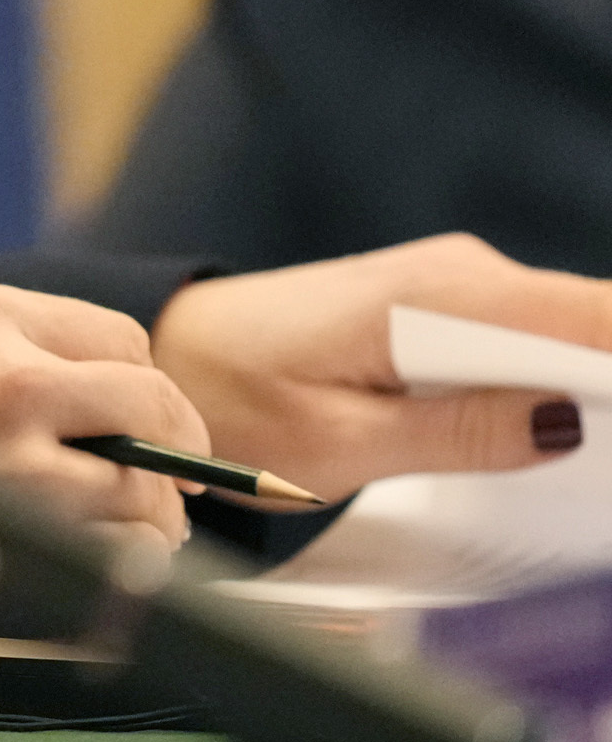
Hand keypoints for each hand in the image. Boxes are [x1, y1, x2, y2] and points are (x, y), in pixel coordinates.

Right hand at [0, 282, 209, 544]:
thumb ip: (8, 351)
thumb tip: (127, 405)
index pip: (119, 336)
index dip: (147, 388)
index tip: (152, 424)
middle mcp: (2, 361)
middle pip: (148, 396)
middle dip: (179, 445)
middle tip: (180, 481)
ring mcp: (9, 435)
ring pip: (144, 471)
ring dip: (157, 508)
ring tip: (146, 527)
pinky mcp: (12, 504)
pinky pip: (121, 528)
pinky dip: (135, 548)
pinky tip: (113, 554)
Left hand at [151, 232, 611, 501]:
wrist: (174, 358)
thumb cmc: (235, 400)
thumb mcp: (343, 441)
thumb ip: (457, 433)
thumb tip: (564, 422)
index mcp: (434, 298)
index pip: (588, 318)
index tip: (611, 431)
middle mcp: (458, 274)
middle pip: (592, 324)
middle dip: (606, 390)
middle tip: (596, 467)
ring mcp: (458, 285)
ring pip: (570, 335)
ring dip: (589, 391)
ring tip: (581, 460)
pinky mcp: (451, 309)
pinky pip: (533, 344)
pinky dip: (555, 386)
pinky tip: (553, 434)